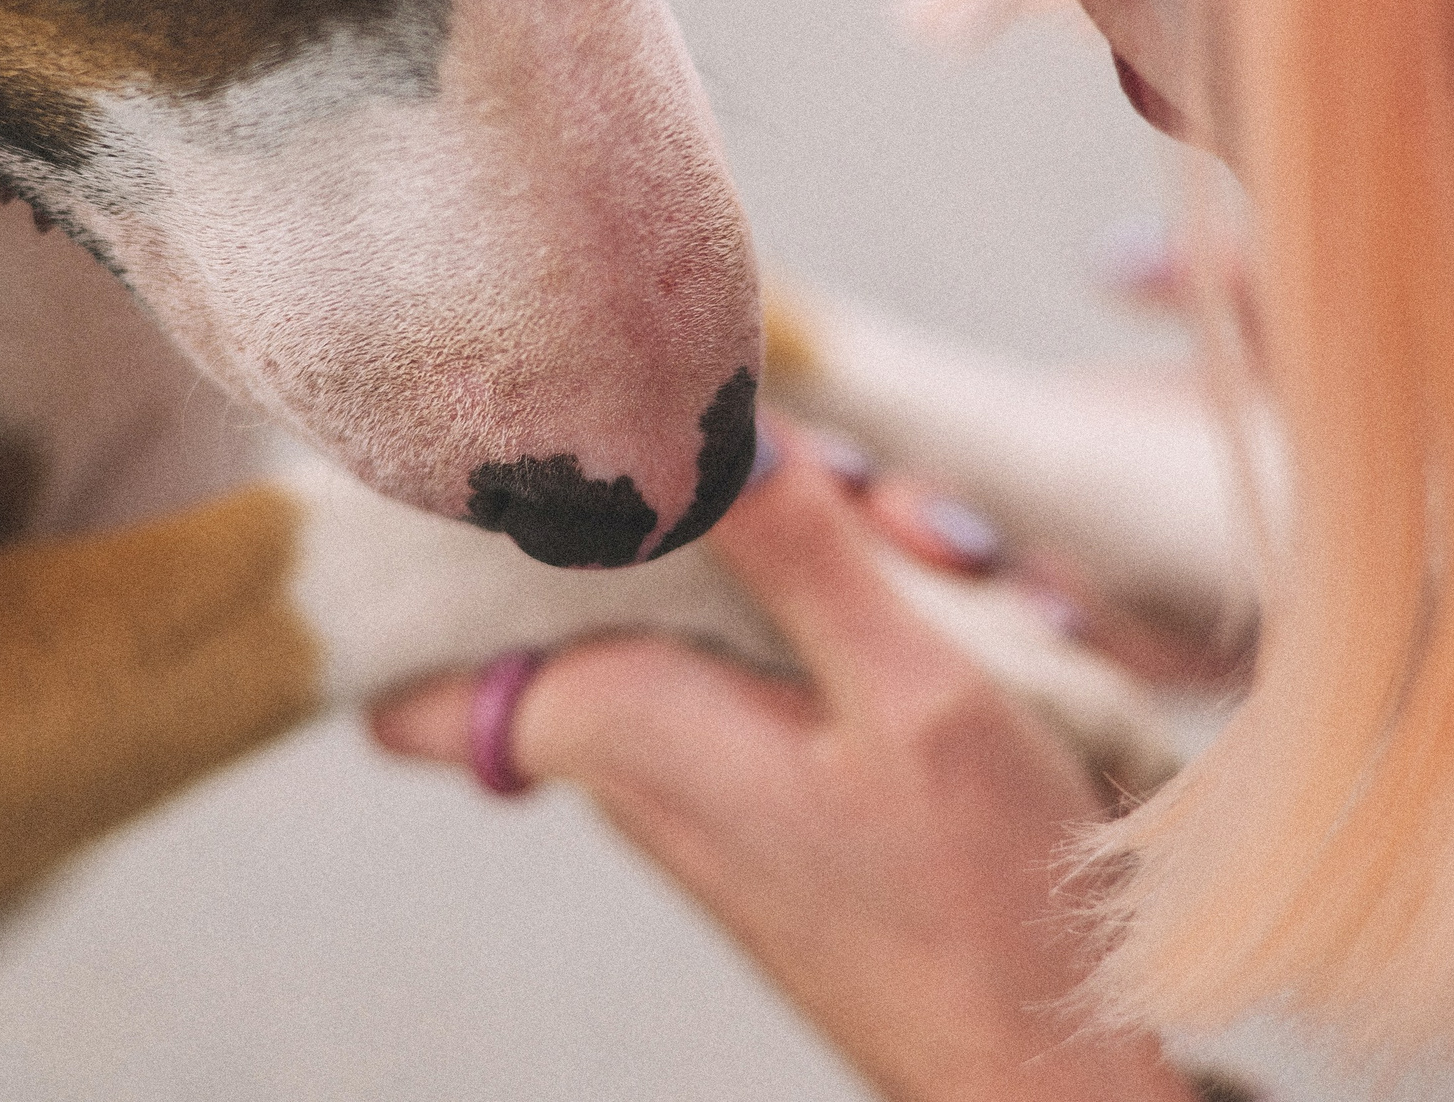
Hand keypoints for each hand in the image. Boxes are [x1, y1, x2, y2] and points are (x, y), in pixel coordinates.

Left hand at [368, 420, 1199, 1101]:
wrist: (1041, 1065)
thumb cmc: (977, 903)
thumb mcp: (910, 688)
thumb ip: (797, 549)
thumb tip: (697, 417)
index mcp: (625, 714)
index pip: (413, 688)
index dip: (431, 577)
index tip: (508, 476)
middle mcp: (638, 739)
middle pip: (618, 568)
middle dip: (756, 506)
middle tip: (899, 518)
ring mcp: (708, 760)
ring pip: (724, 596)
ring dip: (855, 560)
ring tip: (975, 572)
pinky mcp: (776, 781)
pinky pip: (790, 657)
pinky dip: (883, 628)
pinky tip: (1000, 628)